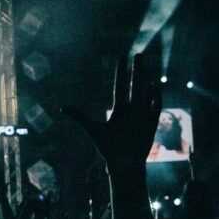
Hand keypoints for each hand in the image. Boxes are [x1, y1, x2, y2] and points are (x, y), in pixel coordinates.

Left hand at [63, 53, 160, 170]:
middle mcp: (132, 108)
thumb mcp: (92, 129)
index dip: (121, 72)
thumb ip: (79, 116)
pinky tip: (153, 86)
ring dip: (145, 79)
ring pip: (145, 92)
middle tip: (138, 54)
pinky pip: (155, 107)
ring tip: (143, 66)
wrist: (123, 163)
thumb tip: (62, 107)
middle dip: (136, 70)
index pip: (120, 86)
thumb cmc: (108, 148)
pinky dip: (155, 97)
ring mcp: (142, 114)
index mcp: (119, 109)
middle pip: (134, 85)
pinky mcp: (152, 122)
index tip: (121, 57)